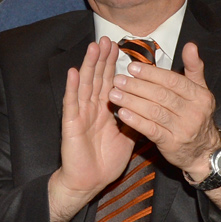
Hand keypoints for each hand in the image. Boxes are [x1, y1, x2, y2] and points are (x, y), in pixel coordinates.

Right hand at [48, 40, 136, 221]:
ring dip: (89, 66)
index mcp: (105, 110)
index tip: (119, 47)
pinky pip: (72, 103)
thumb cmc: (106, 161)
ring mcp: (81, 114)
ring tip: (93, 47)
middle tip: (108, 39)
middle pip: (97, 78)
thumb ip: (134, 120)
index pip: (110, 82)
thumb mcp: (127, 137)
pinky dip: (73, 88)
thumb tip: (149, 105)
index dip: (113, 64)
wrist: (90, 182)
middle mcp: (92, 108)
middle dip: (102, 58)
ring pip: (85, 85)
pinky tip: (74, 72)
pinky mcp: (71, 124)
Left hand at [109, 42, 220, 180]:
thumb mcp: (200, 91)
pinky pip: (151, 130)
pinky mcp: (172, 144)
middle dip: (137, 86)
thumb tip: (190, 45)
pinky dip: (135, 121)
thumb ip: (194, 68)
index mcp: (200, 96)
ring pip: (154, 112)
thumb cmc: (196, 115)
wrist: (204, 151)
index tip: (132, 68)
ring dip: (131, 102)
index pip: (173, 81)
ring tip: (114, 94)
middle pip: (161, 96)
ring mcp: (183, 130)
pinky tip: (122, 113)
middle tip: (118, 80)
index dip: (151, 74)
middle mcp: (194, 113)